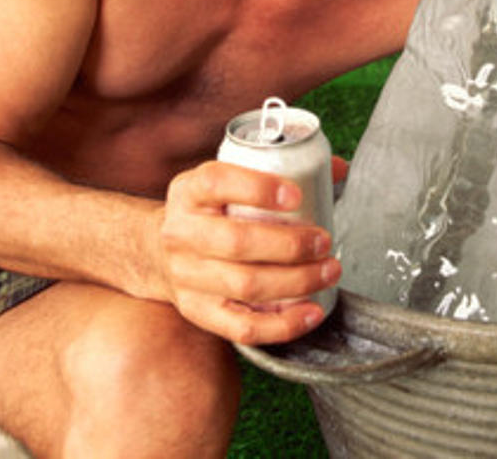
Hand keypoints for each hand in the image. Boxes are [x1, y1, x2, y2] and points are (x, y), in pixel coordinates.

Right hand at [157, 160, 340, 345]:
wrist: (157, 250)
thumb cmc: (210, 210)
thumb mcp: (226, 180)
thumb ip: (280, 169)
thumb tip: (339, 169)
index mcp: (190, 191)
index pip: (217, 182)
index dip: (258, 188)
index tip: (297, 195)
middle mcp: (182, 233)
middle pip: (237, 242)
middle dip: (290, 245)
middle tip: (324, 241)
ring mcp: (187, 276)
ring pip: (244, 285)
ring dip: (296, 281)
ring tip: (328, 270)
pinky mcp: (197, 311)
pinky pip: (242, 327)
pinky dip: (282, 324)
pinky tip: (312, 311)